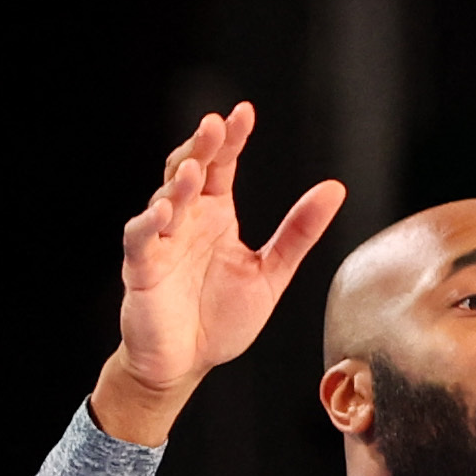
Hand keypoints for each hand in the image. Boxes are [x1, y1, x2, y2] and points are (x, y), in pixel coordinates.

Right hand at [92, 102, 346, 445]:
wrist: (188, 362)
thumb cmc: (222, 319)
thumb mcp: (271, 273)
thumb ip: (298, 232)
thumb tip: (334, 188)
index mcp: (216, 215)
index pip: (222, 165)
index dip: (230, 139)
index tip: (244, 113)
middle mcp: (187, 220)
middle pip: (189, 170)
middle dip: (200, 147)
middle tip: (215, 124)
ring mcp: (161, 241)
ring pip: (164, 199)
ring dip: (178, 183)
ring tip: (196, 169)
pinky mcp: (141, 269)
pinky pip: (141, 240)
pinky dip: (150, 224)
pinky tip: (165, 212)